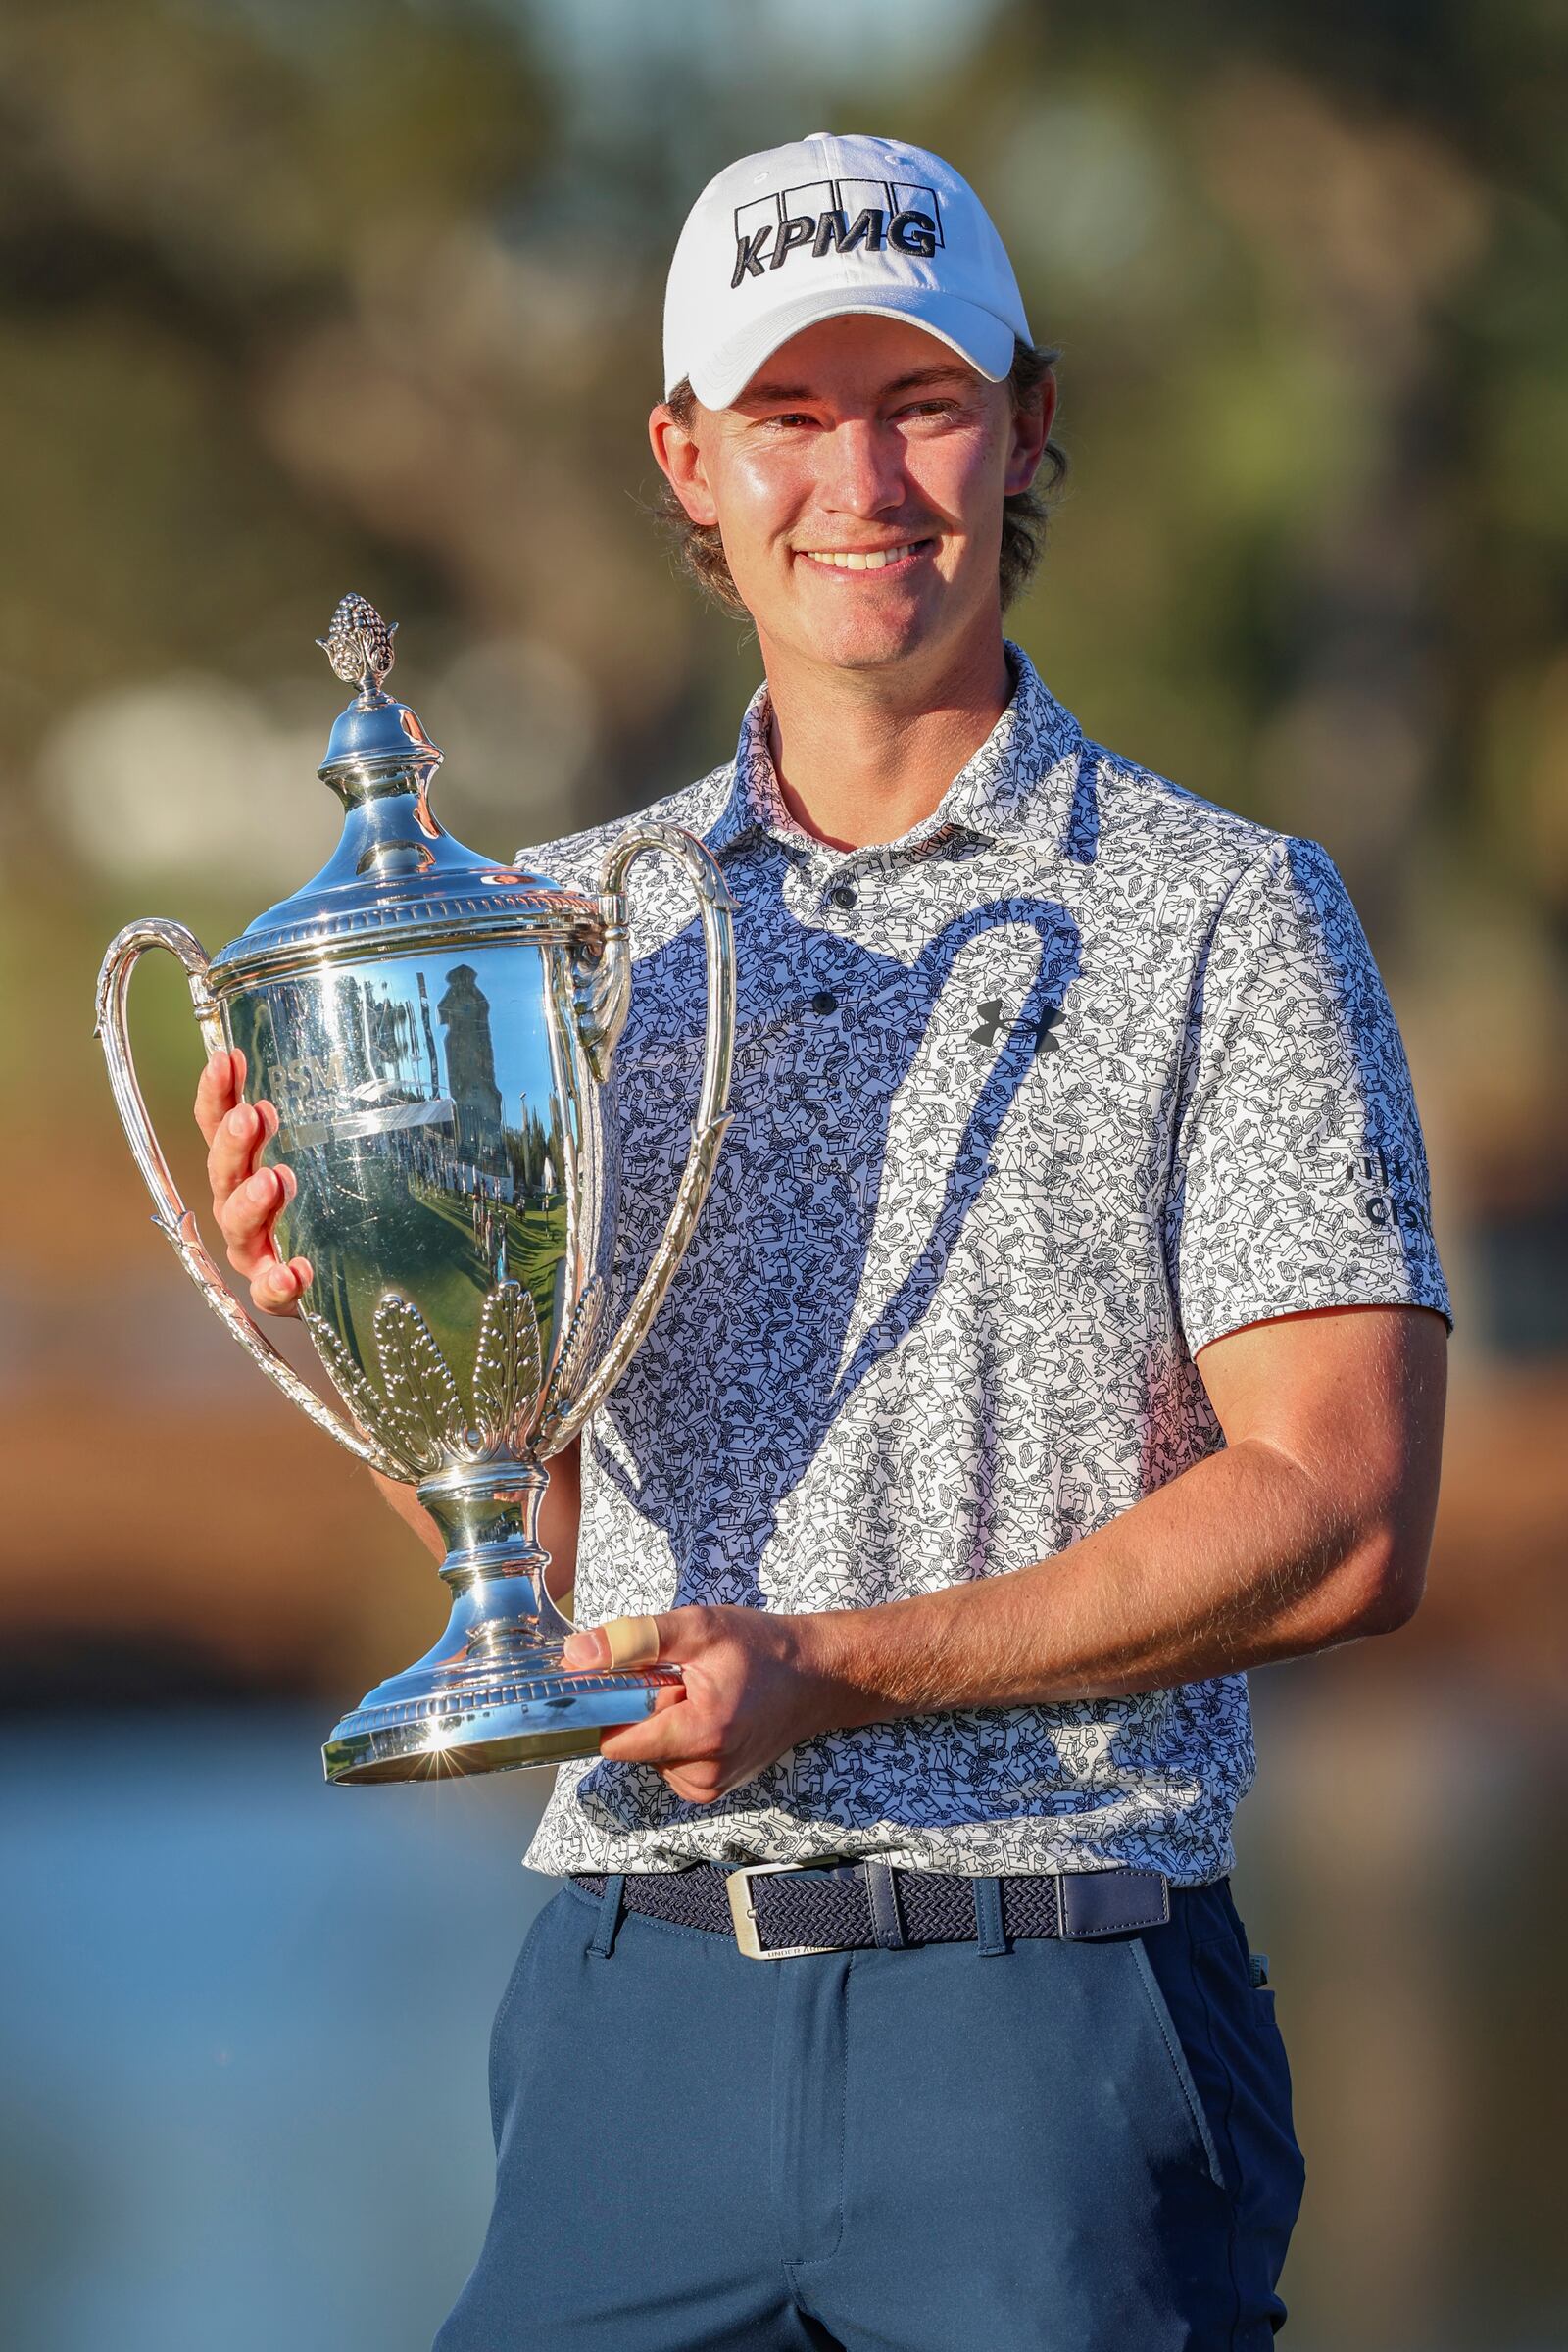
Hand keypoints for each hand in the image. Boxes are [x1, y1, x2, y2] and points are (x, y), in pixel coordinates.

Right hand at [193, 1047, 312, 1316]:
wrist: (330, 1280)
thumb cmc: (322, 1206)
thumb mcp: (326, 1154)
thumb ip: (327, 1119)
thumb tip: (355, 1063)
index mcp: (243, 1168)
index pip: (219, 1125)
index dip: (217, 1093)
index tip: (227, 1058)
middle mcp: (239, 1207)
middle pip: (224, 1172)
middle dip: (234, 1142)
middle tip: (251, 1115)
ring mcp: (253, 1250)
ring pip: (239, 1225)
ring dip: (252, 1201)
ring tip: (273, 1181)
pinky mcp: (274, 1291)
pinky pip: (270, 1291)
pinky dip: (280, 1282)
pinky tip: (296, 1270)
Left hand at [561, 1606, 838, 1805]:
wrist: (816, 1676)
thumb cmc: (761, 1648)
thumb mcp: (697, 1628)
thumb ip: (632, 1641)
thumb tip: (575, 1656)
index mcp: (699, 1736)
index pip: (615, 1742)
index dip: (614, 1706)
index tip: (636, 1677)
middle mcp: (703, 1775)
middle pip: (632, 1746)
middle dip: (645, 1710)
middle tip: (684, 1680)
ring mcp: (710, 1788)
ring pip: (649, 1755)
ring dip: (662, 1723)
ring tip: (702, 1695)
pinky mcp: (714, 1789)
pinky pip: (669, 1763)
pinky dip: (678, 1737)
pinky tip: (709, 1714)